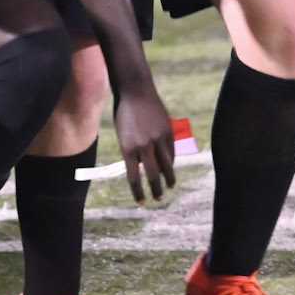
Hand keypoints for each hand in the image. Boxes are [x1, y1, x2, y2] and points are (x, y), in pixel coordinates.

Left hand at [112, 85, 177, 204]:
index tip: (141, 202)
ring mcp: (158, 139)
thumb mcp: (123, 136)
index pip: (134, 177)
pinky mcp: (168, 133)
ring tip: (168, 187)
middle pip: (153, 175)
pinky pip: (171, 153)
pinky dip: (170, 162)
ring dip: (168, 179)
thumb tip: (144, 169)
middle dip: (155, 189)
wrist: (135, 92)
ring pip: (167, 166)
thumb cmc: (125, 115)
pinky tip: (170, 168)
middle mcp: (144, 145)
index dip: (138, 192)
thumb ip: (132, 152)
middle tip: (157, 199)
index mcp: (128, 148)